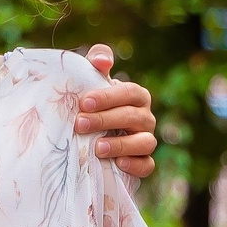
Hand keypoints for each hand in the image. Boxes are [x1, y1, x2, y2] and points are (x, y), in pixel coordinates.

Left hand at [79, 43, 157, 179]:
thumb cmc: (92, 103)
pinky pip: (147, 165)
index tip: (84, 102)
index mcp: (136, 96)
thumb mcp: (92, 80)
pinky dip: (135, 164)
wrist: (88, 136)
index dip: (108, 97)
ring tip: (97, 147)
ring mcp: (146, 140)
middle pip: (133, 117)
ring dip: (121, 144)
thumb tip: (102, 61)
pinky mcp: (143, 162)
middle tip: (80, 124)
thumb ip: (97, 62)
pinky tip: (118, 163)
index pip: (129, 93)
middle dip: (105, 120)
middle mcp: (145, 118)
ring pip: (145, 142)